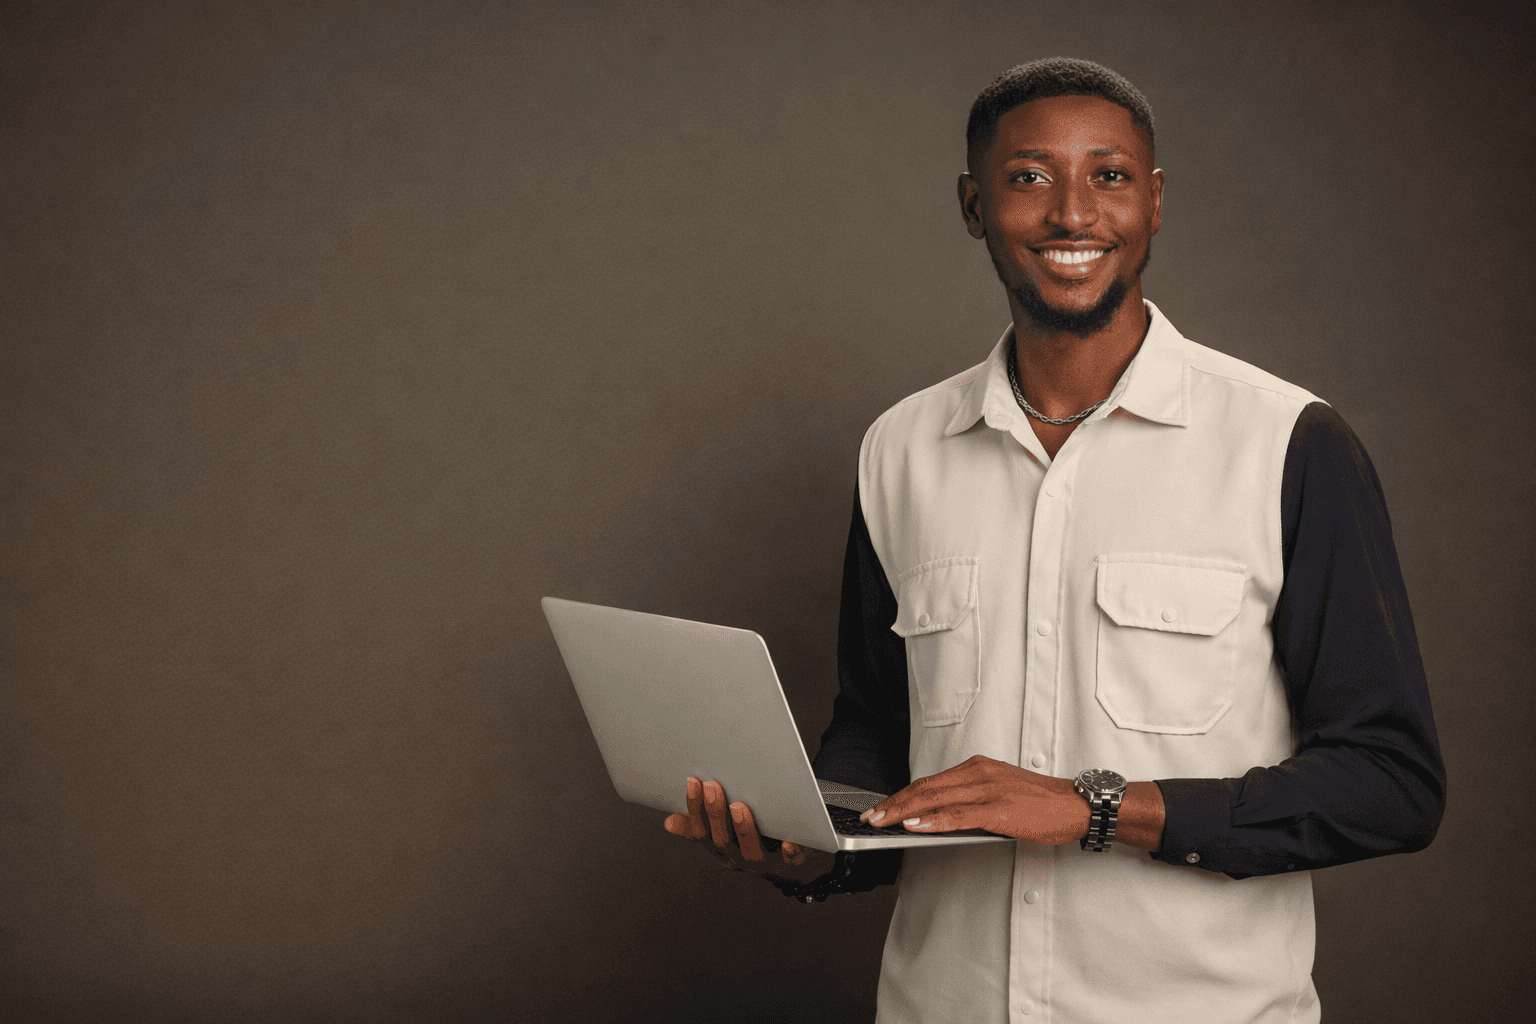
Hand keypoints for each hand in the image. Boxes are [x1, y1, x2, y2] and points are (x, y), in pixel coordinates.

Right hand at [663, 776, 834, 883]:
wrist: (796, 866)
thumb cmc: (758, 841)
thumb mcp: (725, 835)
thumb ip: (700, 827)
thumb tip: (668, 823)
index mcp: (721, 849)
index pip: (701, 832)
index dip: (695, 809)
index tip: (693, 782)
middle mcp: (739, 859)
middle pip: (722, 840)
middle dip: (715, 814)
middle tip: (713, 786)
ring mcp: (765, 863)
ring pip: (750, 850)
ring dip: (744, 829)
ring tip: (739, 806)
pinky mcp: (792, 863)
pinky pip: (790, 860)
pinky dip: (789, 851)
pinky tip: (787, 841)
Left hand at [858, 755, 1089, 845]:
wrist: (1076, 805)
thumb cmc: (1041, 803)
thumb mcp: (999, 794)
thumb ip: (970, 801)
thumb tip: (936, 818)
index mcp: (977, 768)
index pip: (929, 782)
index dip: (900, 795)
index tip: (880, 807)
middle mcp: (978, 773)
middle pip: (925, 788)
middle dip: (893, 803)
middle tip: (870, 817)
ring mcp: (988, 789)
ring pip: (936, 799)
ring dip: (904, 812)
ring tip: (882, 822)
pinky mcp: (998, 808)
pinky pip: (959, 815)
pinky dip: (934, 820)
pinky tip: (916, 826)